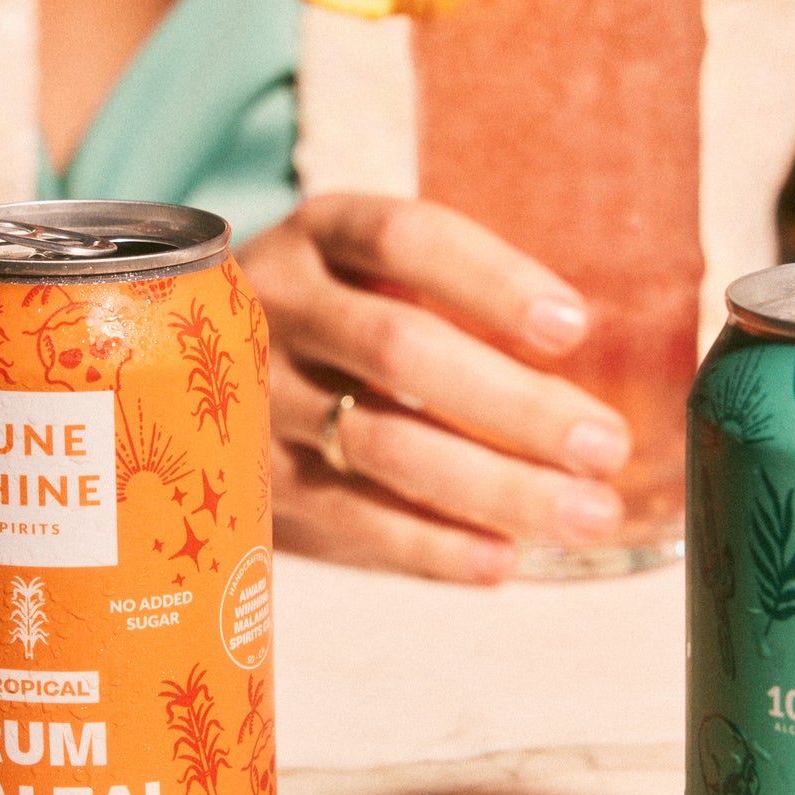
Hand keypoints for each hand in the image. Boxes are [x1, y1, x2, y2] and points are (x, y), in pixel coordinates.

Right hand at [237, 193, 630, 585]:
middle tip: (606, 446)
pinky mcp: (248, 480)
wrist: (188, 375)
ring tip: (585, 515)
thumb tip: (604, 371)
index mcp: (320, 234)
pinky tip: (501, 560)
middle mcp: (276, 305)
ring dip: (495, 487)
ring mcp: (254, 396)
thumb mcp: (371, 276)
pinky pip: (348, 517)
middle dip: (516, 404)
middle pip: (398, 348)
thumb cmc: (333, 321)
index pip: (406, 237)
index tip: (574, 326)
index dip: (493, 279)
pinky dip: (430, 546)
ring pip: (380, 442)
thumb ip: (455, 305)